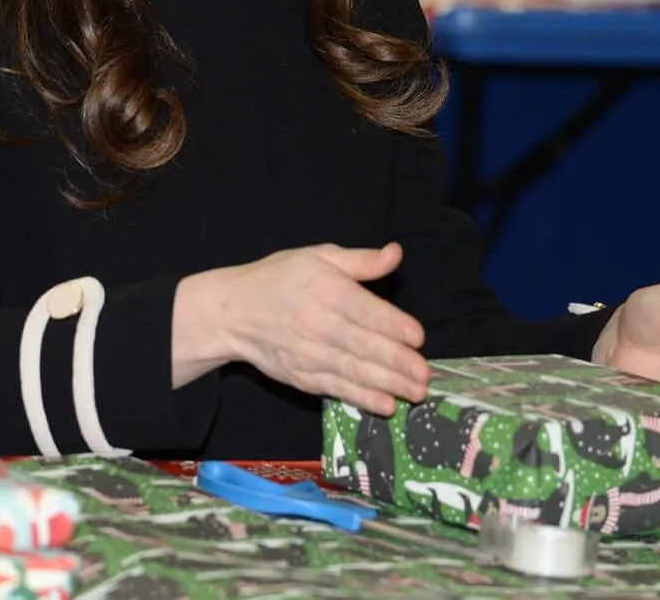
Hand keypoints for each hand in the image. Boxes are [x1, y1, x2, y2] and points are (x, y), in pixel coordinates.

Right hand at [211, 242, 430, 414]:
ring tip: (416, 393)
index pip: (365, 310)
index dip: (393, 324)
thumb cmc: (280, 278)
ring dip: (388, 384)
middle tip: (426, 376)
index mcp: (326, 289)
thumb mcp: (319, 257)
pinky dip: (361, 398)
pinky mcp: (302, 376)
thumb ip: (361, 261)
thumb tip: (395, 253)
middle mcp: (319, 323)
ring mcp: (310, 354)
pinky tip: (384, 405)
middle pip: (364, 345)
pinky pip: (336, 388)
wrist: (234, 311)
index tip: (418, 336)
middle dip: (398, 362)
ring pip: (354, 371)